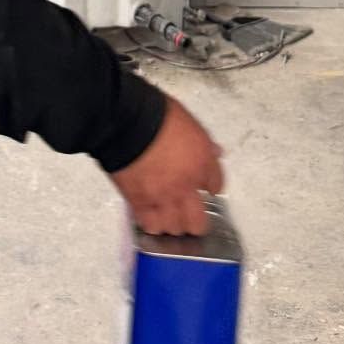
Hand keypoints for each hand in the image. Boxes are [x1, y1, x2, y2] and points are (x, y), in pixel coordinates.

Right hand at [110, 97, 223, 236]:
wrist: (126, 121)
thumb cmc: (157, 114)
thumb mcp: (189, 121)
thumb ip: (203, 143)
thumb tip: (215, 151)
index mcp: (201, 162)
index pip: (217, 186)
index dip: (211, 188)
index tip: (206, 188)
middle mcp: (185, 186)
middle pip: (197, 223)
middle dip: (195, 220)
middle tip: (189, 212)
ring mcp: (162, 197)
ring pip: (174, 229)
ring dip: (172, 223)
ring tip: (168, 216)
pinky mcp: (139, 202)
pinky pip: (149, 224)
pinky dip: (151, 222)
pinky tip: (150, 215)